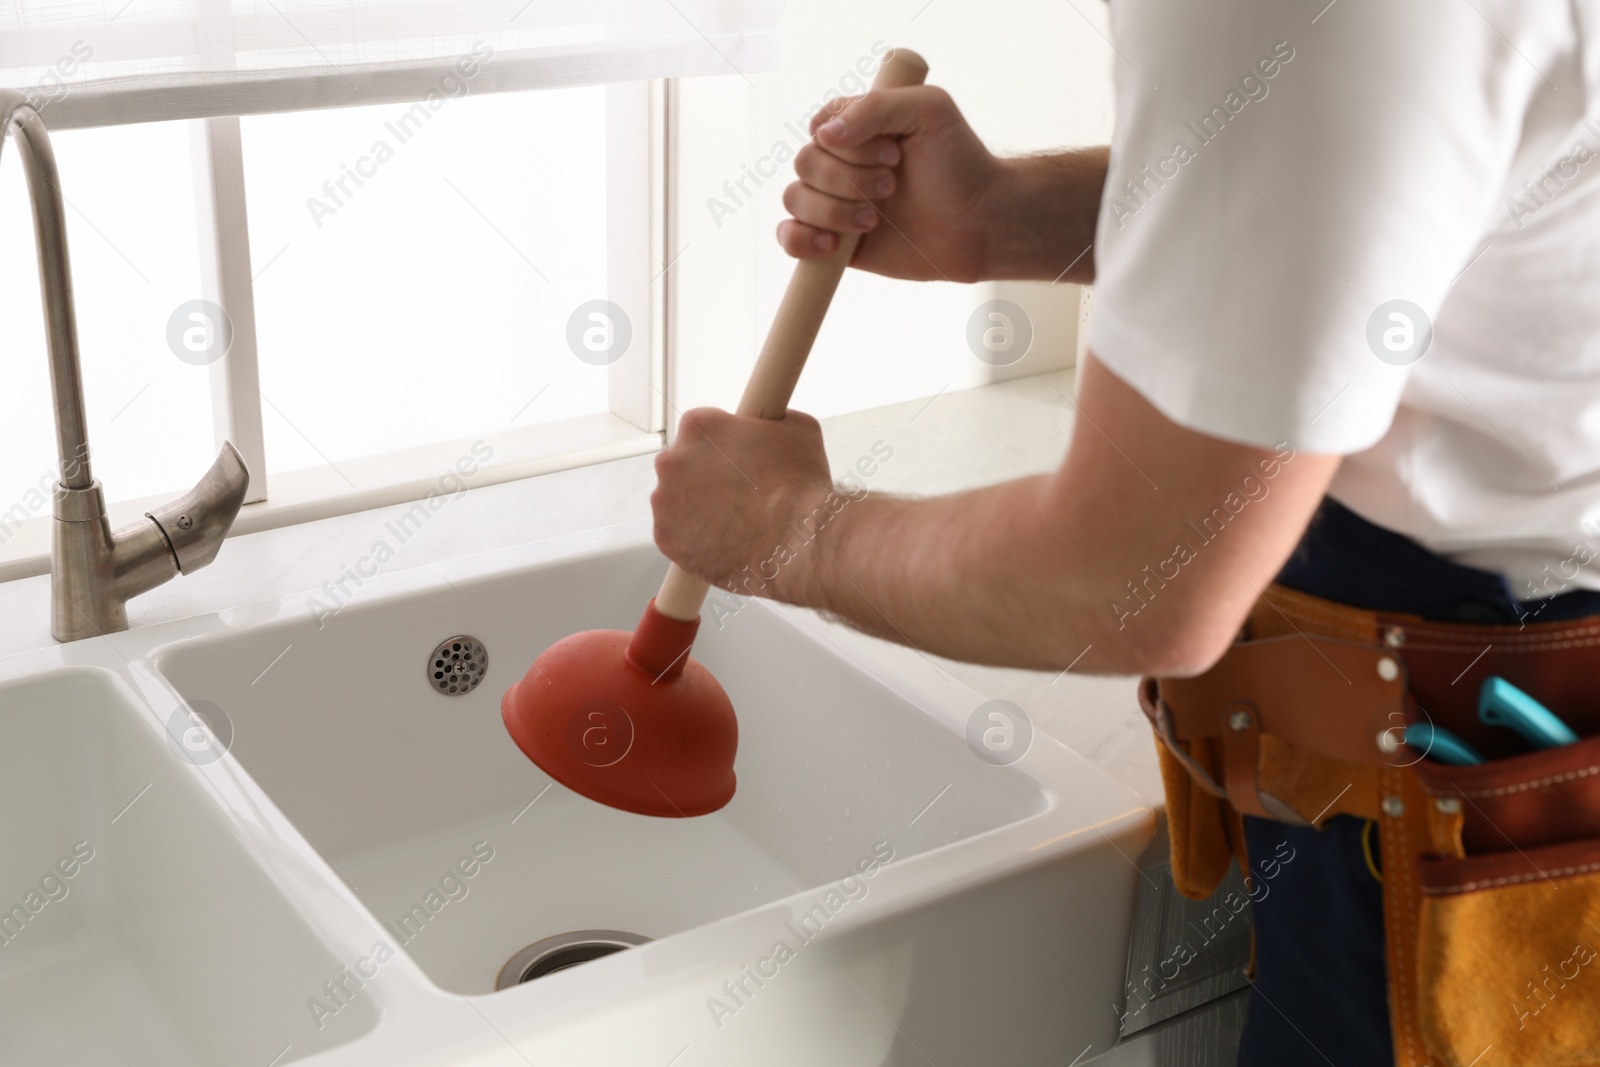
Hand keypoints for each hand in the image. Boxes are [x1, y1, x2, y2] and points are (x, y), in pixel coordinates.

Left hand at [651, 408, 836, 592]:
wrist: (798, 543)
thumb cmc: (800, 487)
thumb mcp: (799, 429)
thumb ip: (774, 419)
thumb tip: (774, 423)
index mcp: (699, 426)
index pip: (700, 428)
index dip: (720, 445)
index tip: (734, 460)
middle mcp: (673, 460)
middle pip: (681, 464)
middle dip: (703, 476)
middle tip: (735, 493)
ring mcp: (665, 501)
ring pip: (675, 499)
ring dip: (695, 506)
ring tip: (730, 520)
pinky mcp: (666, 538)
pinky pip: (674, 533)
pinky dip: (692, 537)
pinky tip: (720, 540)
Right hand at [777, 86, 1004, 283]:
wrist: (980, 223)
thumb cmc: (960, 162)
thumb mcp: (929, 109)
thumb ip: (876, 106)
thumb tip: (823, 135)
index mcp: (858, 128)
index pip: (820, 128)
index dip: (849, 144)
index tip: (894, 152)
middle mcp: (841, 164)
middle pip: (805, 163)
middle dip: (849, 179)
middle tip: (894, 186)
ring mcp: (834, 204)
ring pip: (795, 199)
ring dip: (833, 210)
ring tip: (874, 220)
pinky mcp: (834, 244)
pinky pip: (789, 238)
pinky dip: (799, 240)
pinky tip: (832, 246)